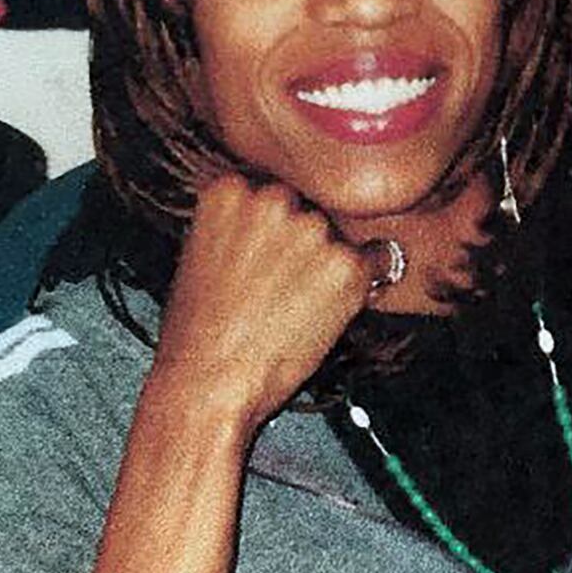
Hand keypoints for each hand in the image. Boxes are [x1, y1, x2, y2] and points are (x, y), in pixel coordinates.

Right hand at [150, 175, 374, 431]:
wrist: (207, 382)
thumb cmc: (197, 334)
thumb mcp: (202, 256)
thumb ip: (241, 226)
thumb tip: (283, 226)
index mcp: (230, 190)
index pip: (275, 194)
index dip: (277, 233)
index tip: (269, 258)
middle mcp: (273, 198)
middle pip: (311, 212)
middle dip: (305, 247)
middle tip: (281, 290)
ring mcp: (312, 228)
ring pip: (340, 240)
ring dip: (330, 269)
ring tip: (292, 308)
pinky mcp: (346, 263)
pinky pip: (374, 265)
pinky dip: (358, 290)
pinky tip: (321, 314)